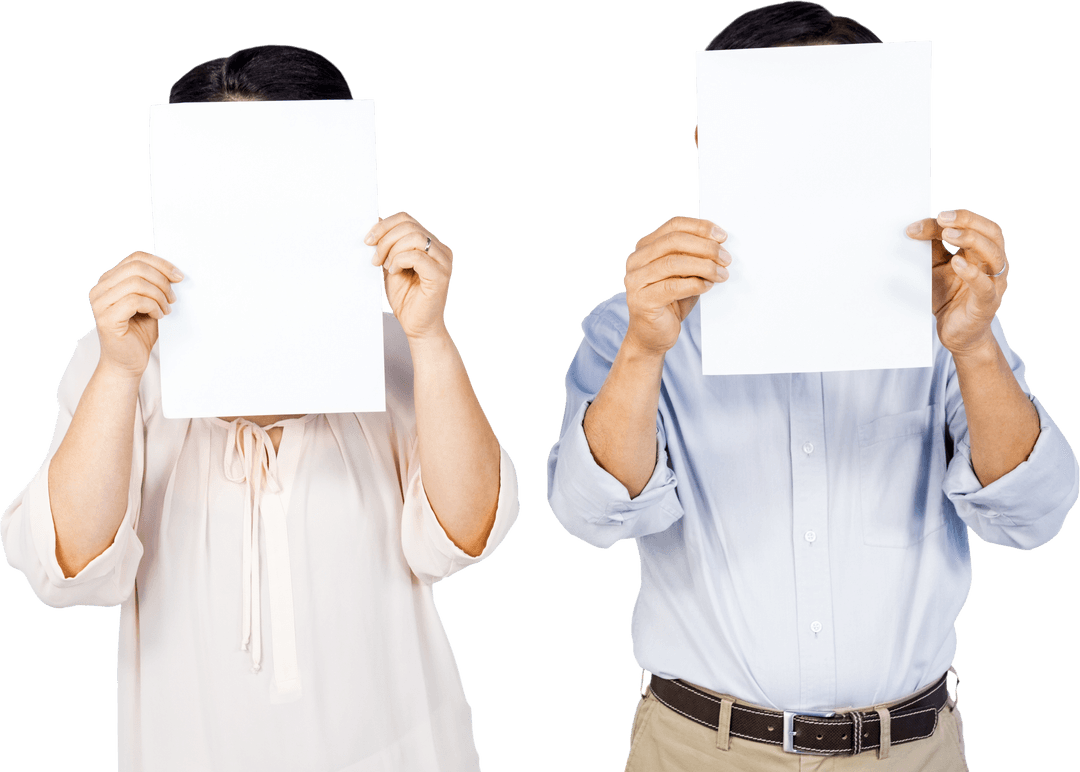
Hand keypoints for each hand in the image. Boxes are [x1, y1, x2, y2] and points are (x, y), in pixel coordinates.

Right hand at [89, 251, 182, 377]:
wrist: (127, 364)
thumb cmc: (139, 335)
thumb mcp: (149, 303)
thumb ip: (153, 285)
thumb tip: (173, 271)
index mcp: (109, 281)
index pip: (135, 258)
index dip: (160, 264)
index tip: (178, 276)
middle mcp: (100, 289)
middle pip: (137, 268)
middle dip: (162, 281)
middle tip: (173, 298)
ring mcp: (100, 303)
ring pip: (137, 283)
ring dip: (159, 295)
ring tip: (166, 309)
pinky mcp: (106, 318)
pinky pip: (134, 300)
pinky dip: (152, 306)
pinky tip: (158, 315)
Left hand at [366, 212, 451, 340]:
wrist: (418, 327)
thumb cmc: (407, 300)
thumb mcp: (391, 266)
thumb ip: (388, 247)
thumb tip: (375, 225)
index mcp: (431, 245)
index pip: (407, 220)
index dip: (385, 225)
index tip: (368, 240)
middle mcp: (440, 251)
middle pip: (409, 226)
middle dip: (385, 239)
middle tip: (374, 258)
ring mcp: (443, 262)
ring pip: (413, 237)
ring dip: (392, 250)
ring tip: (385, 266)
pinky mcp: (440, 275)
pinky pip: (416, 256)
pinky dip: (399, 261)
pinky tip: (395, 272)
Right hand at [623, 216, 729, 354]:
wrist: (652, 336)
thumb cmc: (670, 303)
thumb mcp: (684, 274)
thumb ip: (694, 257)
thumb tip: (718, 245)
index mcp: (645, 248)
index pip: (674, 226)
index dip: (700, 227)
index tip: (721, 236)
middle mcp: (636, 261)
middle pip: (674, 241)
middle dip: (705, 247)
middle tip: (725, 258)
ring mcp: (635, 281)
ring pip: (673, 263)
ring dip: (704, 266)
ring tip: (721, 274)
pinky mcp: (642, 300)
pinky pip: (672, 287)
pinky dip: (695, 284)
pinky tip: (707, 286)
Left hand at [906, 209, 1007, 356]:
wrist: (956, 333)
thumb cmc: (949, 297)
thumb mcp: (937, 268)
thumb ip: (932, 248)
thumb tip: (913, 228)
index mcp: (982, 252)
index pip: (976, 226)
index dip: (957, 218)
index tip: (934, 217)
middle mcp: (993, 264)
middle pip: (992, 233)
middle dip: (969, 221)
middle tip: (944, 218)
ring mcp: (994, 283)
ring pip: (993, 255)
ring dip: (971, 240)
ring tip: (949, 235)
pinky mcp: (986, 303)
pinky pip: (984, 286)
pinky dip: (972, 273)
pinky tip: (957, 263)